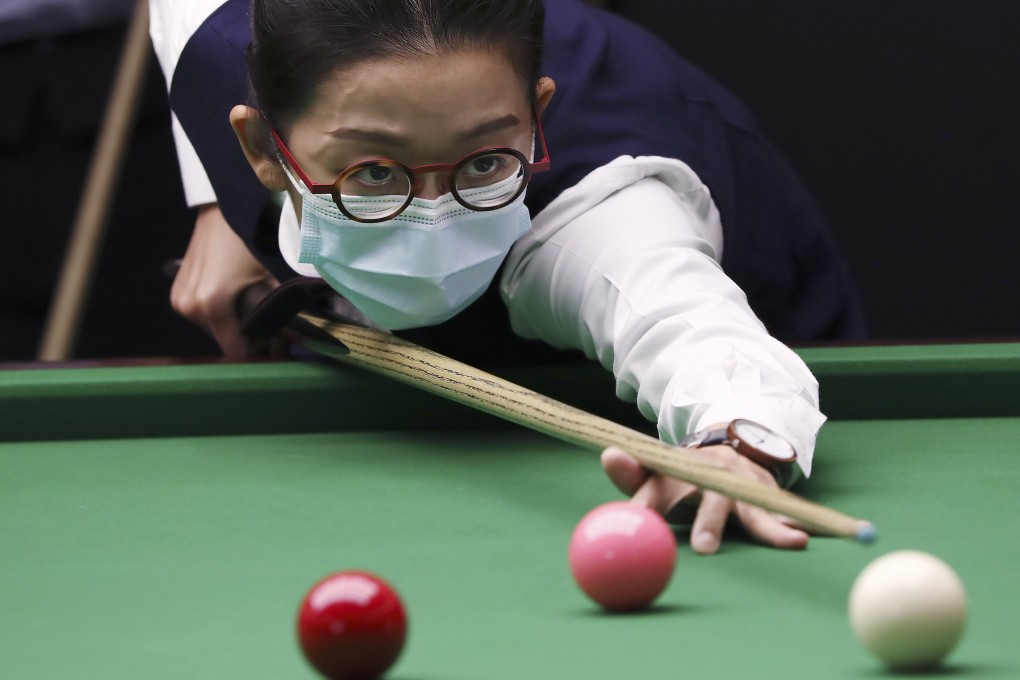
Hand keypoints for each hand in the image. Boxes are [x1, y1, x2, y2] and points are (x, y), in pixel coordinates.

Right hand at [170, 204, 282, 360]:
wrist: (223, 213)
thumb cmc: (249, 240)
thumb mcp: (269, 279)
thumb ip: (276, 313)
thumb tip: (289, 340)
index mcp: (211, 305)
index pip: (236, 350)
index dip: (259, 352)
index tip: (276, 350)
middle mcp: (190, 306)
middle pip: (224, 341)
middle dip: (248, 339)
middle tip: (271, 331)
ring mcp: (180, 300)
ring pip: (214, 330)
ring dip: (234, 326)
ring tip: (253, 311)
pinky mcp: (177, 294)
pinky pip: (202, 316)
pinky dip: (220, 315)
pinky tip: (235, 301)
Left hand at [600, 434, 808, 554]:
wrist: (725, 447)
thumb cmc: (679, 475)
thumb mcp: (653, 474)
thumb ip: (630, 475)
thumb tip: (608, 454)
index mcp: (675, 473)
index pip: (657, 490)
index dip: (647, 504)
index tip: (636, 520)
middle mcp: (710, 476)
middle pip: (710, 499)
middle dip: (709, 521)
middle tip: (704, 548)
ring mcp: (742, 483)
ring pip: (752, 507)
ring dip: (768, 526)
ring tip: (788, 542)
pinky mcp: (765, 492)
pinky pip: (780, 511)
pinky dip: (791, 524)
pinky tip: (803, 536)